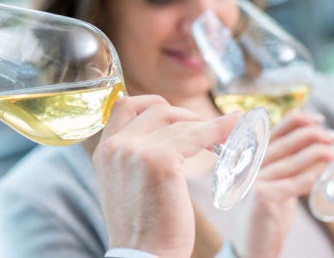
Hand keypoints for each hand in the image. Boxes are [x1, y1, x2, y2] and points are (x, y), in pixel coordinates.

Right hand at [92, 95, 237, 257]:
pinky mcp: (160, 161)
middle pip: (153, 108)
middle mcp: (115, 146)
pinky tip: (229, 133)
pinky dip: (216, 132)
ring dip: (204, 124)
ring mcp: (135, 151)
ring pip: (177, 122)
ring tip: (224, 133)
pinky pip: (195, 136)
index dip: (152, 104)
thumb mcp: (126, 184)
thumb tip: (163, 137)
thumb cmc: (143, 228)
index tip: (175, 115)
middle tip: (203, 128)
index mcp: (103, 151)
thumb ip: (135, 156)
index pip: (123, 105)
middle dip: (182, 114)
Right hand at [244, 111, 333, 257]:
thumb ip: (284, 160)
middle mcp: (245, 165)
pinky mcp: (261, 198)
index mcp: (247, 157)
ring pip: (291, 161)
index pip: (272, 130)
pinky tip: (326, 170)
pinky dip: (311, 175)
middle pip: (283, 142)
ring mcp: (251, 181)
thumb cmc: (264, 210)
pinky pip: (293, 183)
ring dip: (319, 153)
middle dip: (312, 135)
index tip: (318, 119)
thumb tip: (314, 138)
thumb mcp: (273, 180)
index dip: (296, 121)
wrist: (250, 243)